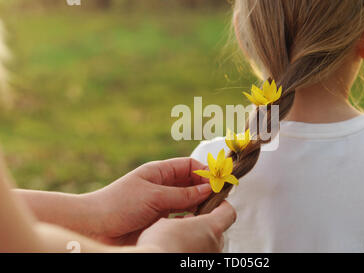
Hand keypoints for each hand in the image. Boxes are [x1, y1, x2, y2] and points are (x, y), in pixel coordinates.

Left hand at [84, 157, 211, 244]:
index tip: (218, 182)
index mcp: (159, 171)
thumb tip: (208, 189)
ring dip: (199, 203)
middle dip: (205, 188)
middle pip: (191, 182)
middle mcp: (162, 185)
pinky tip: (196, 221)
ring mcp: (161, 202)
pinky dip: (190, 217)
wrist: (95, 226)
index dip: (204, 171)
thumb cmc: (119, 204)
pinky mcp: (159, 219)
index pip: (189, 165)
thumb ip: (182, 195)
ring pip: (188, 200)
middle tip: (219, 198)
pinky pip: (180, 215)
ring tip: (210, 210)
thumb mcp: (154, 196)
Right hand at [137, 201, 235, 252]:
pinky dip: (194, 250)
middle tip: (188, 222)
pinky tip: (178, 249)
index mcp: (211, 228)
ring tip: (180, 238)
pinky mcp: (204, 265)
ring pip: (210, 244)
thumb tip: (187, 220)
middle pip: (218, 229)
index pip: (228, 212)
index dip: (221, 205)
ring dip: (198, 239)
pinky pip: (203, 253)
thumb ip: (184, 218)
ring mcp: (211, 257)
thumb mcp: (168, 221)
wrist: (154, 261)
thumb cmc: (160, 245)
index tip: (213, 202)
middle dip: (204, 224)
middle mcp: (215, 245)